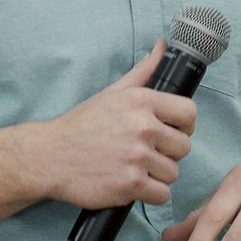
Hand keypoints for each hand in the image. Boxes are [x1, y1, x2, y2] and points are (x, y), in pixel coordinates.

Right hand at [40, 38, 195, 209]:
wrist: (51, 156)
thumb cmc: (81, 125)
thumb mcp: (112, 92)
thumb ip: (143, 71)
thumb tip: (162, 46)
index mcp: (140, 101)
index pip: (189, 113)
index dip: (184, 125)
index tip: (173, 131)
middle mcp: (142, 127)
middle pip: (184, 147)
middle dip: (168, 153)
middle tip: (147, 153)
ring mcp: (137, 157)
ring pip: (173, 172)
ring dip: (157, 175)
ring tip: (135, 168)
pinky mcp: (131, 184)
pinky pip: (162, 194)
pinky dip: (149, 193)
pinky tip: (132, 183)